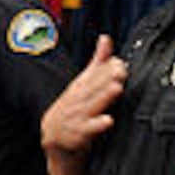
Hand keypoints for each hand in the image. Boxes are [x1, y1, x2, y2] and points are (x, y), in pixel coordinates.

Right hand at [42, 35, 126, 152]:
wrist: (53, 136)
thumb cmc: (73, 106)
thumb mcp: (83, 82)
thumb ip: (97, 61)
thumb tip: (106, 38)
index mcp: (80, 85)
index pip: (93, 74)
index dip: (106, 68)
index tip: (120, 63)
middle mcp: (79, 99)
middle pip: (93, 87)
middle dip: (106, 79)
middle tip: (121, 71)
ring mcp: (78, 116)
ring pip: (92, 105)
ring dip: (104, 97)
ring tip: (117, 88)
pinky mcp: (79, 134)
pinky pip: (88, 130)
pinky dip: (97, 125)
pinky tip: (108, 121)